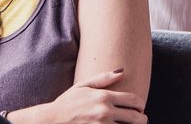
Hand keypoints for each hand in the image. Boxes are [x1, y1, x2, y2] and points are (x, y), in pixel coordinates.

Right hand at [26, 69, 146, 123]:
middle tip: (140, 119)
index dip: (141, 105)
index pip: (135, 101)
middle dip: (141, 119)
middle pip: (136, 118)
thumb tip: (122, 71)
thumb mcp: (83, 86)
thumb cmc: (66, 103)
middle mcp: (105, 112)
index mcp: (104, 97)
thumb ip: (104, 78)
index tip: (139, 108)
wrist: (50, 121)